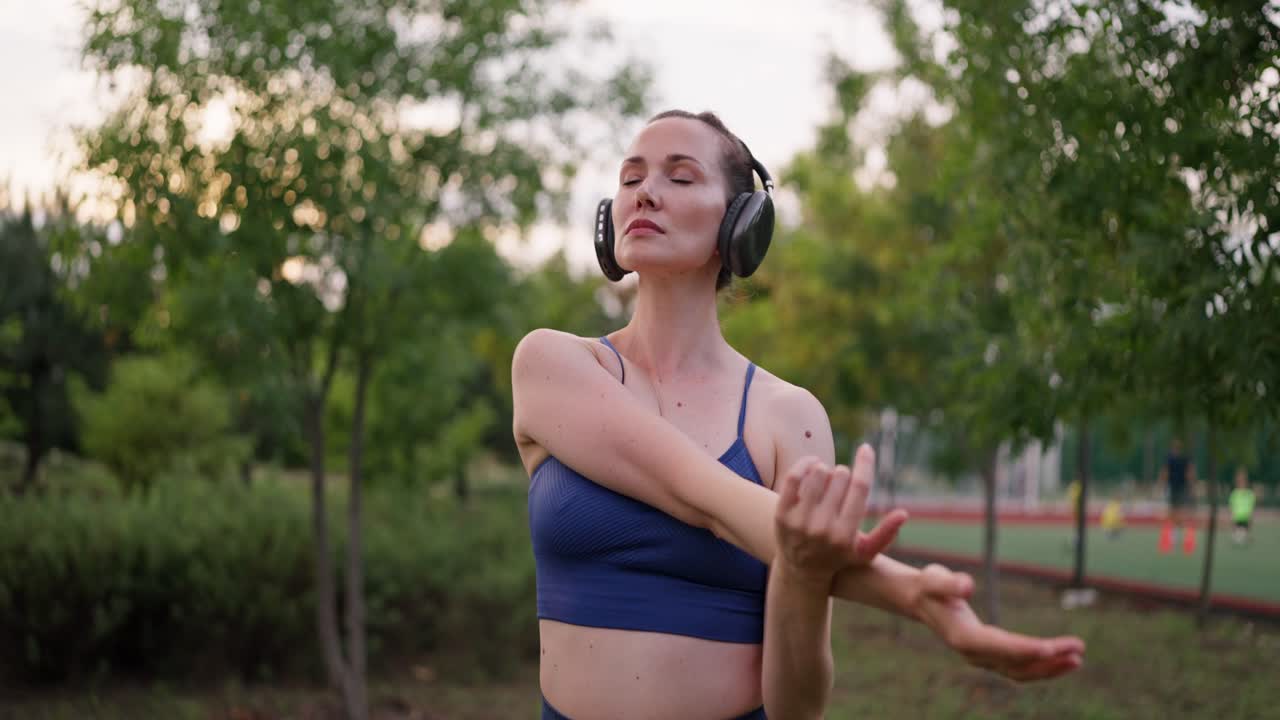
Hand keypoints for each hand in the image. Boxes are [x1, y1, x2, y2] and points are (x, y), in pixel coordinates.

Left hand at [774, 445, 907, 580]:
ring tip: (827, 477)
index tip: (866, 449)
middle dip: (844, 474)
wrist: (801, 572)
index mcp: (845, 535)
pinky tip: (812, 464)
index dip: (864, 464)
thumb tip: (904, 514)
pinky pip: (793, 477)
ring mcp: (799, 521)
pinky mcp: (781, 514)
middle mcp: (821, 528)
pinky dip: (805, 464)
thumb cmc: (839, 557)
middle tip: (842, 482)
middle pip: (839, 478)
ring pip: (818, 474)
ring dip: (825, 469)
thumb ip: (886, 534)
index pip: (859, 489)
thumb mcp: (866, 552)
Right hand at [914, 565, 1085, 681]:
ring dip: (1050, 667)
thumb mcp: (934, 577)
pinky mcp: (991, 657)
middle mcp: (973, 654)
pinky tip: (1062, 658)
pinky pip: (1020, 668)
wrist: (920, 600)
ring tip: (1078, 658)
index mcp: (962, 637)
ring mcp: (983, 659)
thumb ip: (949, 582)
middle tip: (1078, 649)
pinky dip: (1042, 665)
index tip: (1050, 648)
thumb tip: (967, 585)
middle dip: (1048, 659)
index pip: (998, 647)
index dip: (1024, 649)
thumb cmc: (929, 585)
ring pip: (1020, 671)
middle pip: (1015, 663)